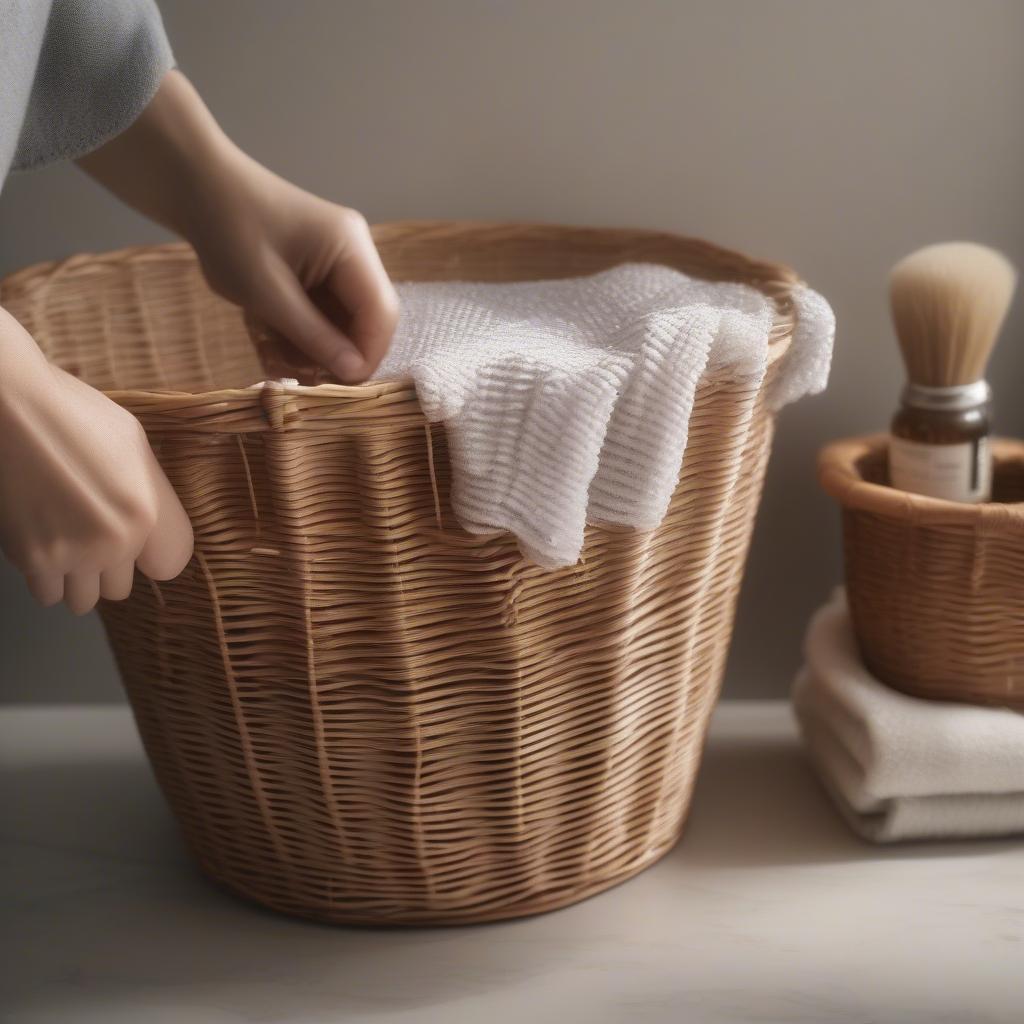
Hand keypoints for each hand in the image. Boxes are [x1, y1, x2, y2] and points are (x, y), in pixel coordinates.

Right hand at [0, 309, 192, 613]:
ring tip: (62, 541)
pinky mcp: (32, 559)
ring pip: (83, 599)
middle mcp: (116, 540)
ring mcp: (73, 553)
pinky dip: (44, 577)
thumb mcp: (133, 443)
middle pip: (120, 587)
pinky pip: (47, 593)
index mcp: (148, 511)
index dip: (150, 554)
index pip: (169, 564)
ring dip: (74, 578)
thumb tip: (151, 522)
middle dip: (106, 568)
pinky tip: (39, 543)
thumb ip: (149, 492)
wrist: (6, 407)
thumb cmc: (69, 414)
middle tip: (88, 535)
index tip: (137, 545)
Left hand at [190, 158, 398, 382]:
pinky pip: (322, 314)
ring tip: (273, 357)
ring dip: (312, 347)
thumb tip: (355, 373)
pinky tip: (270, 343)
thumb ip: (314, 336)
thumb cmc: (229, 232)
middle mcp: (355, 254)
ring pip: (343, 323)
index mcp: (352, 249)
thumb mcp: (268, 294)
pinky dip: (299, 334)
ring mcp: (337, 262)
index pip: (381, 313)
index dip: (367, 355)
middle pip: (366, 321)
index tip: (337, 387)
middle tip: (300, 378)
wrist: (196, 188)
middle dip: (336, 353)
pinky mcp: (319, 271)